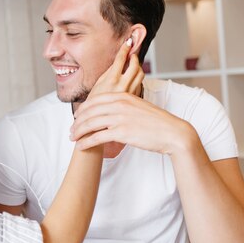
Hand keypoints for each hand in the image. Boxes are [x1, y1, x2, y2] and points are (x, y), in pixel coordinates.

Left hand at [71, 92, 196, 154]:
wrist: (172, 132)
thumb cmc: (157, 122)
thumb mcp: (138, 106)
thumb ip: (124, 105)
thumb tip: (112, 109)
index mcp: (122, 96)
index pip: (95, 100)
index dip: (83, 109)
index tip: (76, 117)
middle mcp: (119, 104)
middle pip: (90, 112)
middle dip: (77, 122)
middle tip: (71, 130)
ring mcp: (120, 118)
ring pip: (90, 124)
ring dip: (79, 132)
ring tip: (73, 138)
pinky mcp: (122, 132)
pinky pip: (97, 137)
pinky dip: (86, 142)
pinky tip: (81, 146)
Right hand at [87, 37, 143, 97]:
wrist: (97, 120)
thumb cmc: (94, 103)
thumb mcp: (98, 85)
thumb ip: (108, 72)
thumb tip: (117, 62)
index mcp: (111, 80)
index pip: (121, 59)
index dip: (125, 49)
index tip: (128, 42)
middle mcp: (122, 86)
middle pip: (135, 65)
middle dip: (134, 57)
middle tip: (132, 54)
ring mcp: (130, 92)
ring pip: (140, 74)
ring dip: (138, 67)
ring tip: (133, 65)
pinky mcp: (135, 99)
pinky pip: (140, 84)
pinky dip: (137, 78)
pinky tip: (132, 78)